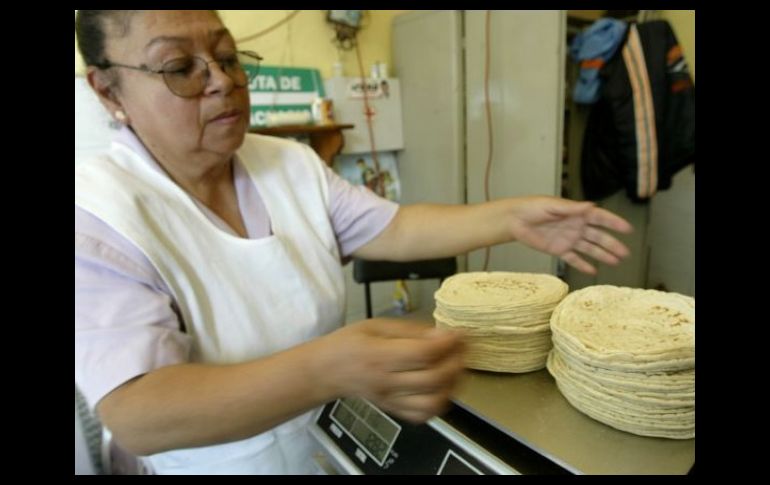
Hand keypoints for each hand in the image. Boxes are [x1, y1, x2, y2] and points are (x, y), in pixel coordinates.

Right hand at [314, 319, 465, 423]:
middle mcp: (386, 382)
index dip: (448, 343)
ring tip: (455, 368)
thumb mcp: (376, 325)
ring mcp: (391, 400)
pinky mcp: (394, 411)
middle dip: (456, 362)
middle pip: (433, 379)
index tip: (459, 333)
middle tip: (462, 348)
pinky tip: (441, 387)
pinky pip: (423, 415)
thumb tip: (441, 335)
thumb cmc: (350, 342)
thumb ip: (410, 330)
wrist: (327, 371)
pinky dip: (439, 403)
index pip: (423, 354)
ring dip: (453, 385)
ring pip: (433, 402)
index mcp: (379, 356)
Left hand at [509, 196, 632, 274]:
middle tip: (625, 253)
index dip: (614, 223)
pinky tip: (593, 272)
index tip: (627, 229)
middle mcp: (576, 227)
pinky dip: (583, 265)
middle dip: (612, 244)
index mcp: (576, 213)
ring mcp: (568, 239)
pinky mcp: (558, 250)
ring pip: (589, 249)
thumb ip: (571, 208)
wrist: (514, 220)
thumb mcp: (552, 205)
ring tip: (616, 262)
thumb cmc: (532, 207)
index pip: (600, 218)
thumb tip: (590, 206)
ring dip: (602, 255)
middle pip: (598, 237)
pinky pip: (573, 259)